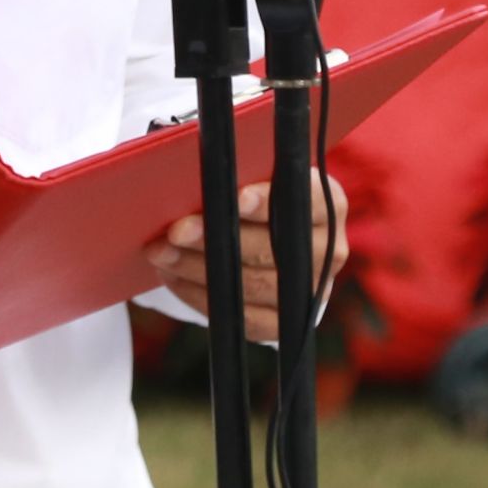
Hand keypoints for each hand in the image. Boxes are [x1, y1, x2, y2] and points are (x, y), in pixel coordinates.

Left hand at [145, 171, 349, 342]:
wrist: (260, 231)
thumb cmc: (247, 187)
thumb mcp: (250, 169)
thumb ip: (237, 166)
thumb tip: (188, 166)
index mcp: (325, 203)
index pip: (302, 199)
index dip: (269, 200)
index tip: (237, 197)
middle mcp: (326, 249)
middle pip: (272, 247)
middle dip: (217, 237)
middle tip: (175, 230)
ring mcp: (312, 290)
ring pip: (254, 284)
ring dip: (199, 268)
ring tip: (161, 252)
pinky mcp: (287, 322)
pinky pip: (245, 319)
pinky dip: (202, 296)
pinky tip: (173, 276)